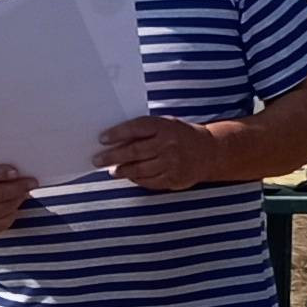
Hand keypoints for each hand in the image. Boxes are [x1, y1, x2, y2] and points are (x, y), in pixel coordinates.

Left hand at [96, 115, 225, 191]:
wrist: (210, 151)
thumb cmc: (180, 135)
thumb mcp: (166, 124)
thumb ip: (145, 130)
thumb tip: (116, 139)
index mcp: (164, 126)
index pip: (136, 128)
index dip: (117, 134)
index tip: (102, 139)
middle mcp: (167, 144)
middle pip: (134, 151)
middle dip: (112, 156)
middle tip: (97, 160)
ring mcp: (171, 163)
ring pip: (139, 169)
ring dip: (122, 171)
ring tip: (112, 171)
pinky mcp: (173, 179)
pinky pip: (149, 181)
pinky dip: (136, 179)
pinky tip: (129, 177)